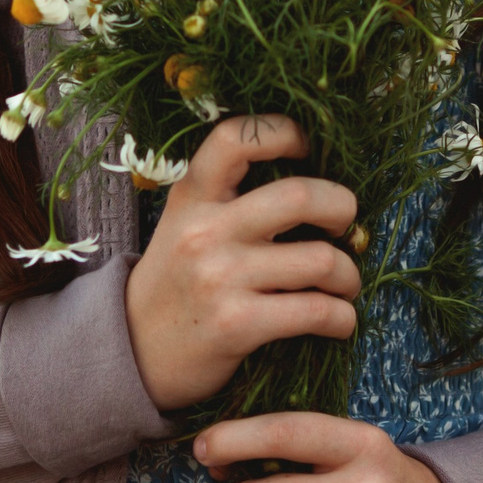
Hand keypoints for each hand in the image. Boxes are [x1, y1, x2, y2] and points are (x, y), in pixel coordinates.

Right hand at [124, 114, 360, 411]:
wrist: (134, 350)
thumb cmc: (177, 281)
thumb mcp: (185, 224)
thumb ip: (231, 200)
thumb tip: (316, 191)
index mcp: (193, 196)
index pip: (237, 138)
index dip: (282, 132)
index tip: (307, 148)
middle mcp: (206, 230)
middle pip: (300, 196)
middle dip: (341, 208)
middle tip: (344, 224)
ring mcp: (220, 277)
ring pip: (321, 260)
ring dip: (348, 275)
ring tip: (343, 285)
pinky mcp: (237, 324)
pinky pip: (316, 312)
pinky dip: (342, 318)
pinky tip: (338, 321)